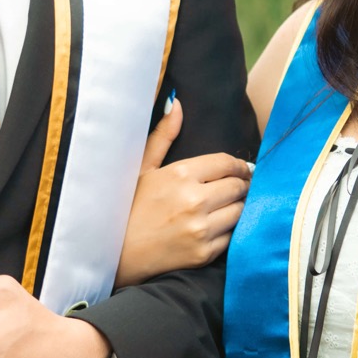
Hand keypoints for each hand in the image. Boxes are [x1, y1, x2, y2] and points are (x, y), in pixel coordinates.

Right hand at [114, 100, 251, 286]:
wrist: (115, 255)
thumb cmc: (127, 207)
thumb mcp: (142, 168)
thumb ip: (163, 136)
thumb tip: (177, 103)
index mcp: (180, 174)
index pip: (226, 163)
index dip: (239, 165)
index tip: (242, 169)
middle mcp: (194, 200)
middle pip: (238, 186)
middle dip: (242, 185)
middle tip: (240, 187)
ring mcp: (200, 228)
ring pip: (240, 210)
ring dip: (239, 206)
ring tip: (230, 205)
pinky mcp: (204, 253)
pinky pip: (232, 236)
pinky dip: (230, 230)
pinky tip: (219, 226)